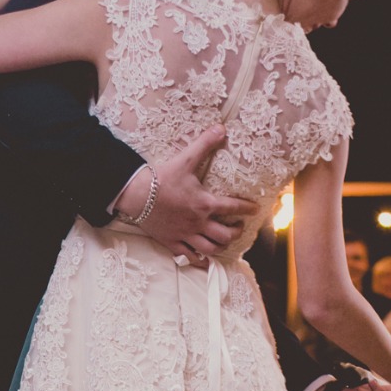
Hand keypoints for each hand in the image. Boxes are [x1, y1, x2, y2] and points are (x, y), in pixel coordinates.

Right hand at [115, 127, 257, 261]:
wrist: (136, 194)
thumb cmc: (161, 177)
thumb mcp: (185, 159)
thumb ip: (204, 144)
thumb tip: (221, 128)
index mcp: (205, 204)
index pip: (233, 207)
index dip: (247, 208)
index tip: (254, 210)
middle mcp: (199, 223)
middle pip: (225, 235)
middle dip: (235, 231)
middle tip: (237, 226)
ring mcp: (186, 235)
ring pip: (211, 248)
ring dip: (221, 246)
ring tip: (224, 241)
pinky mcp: (172, 242)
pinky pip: (189, 258)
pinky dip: (200, 261)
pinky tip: (204, 260)